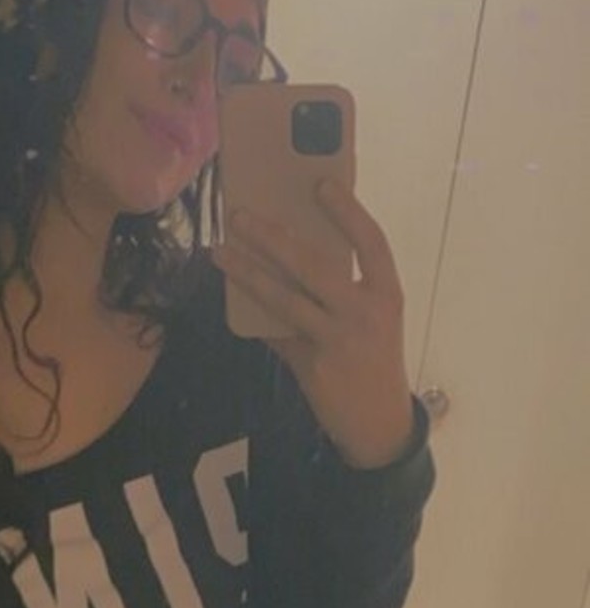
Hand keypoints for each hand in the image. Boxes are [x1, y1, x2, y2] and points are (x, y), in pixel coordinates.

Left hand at [212, 181, 415, 466]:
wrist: (379, 424)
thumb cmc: (373, 361)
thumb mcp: (373, 321)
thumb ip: (341, 290)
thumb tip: (290, 252)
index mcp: (387, 293)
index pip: (371, 241)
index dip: (348, 211)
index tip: (321, 183)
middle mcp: (365, 311)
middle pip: (314, 265)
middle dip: (272, 237)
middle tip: (240, 216)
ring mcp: (338, 339)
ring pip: (285, 298)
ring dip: (248, 273)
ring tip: (221, 252)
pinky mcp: (312, 364)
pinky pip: (275, 332)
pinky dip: (252, 316)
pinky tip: (230, 298)